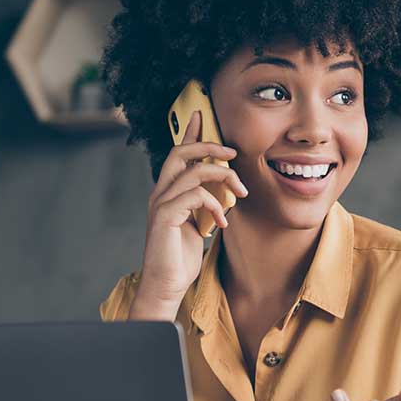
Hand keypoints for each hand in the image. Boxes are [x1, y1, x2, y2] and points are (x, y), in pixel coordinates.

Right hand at [131, 110, 248, 318]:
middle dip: (208, 145)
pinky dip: (215, 205)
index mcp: (168, 192)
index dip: (190, 133)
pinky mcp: (165, 216)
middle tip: (232, 151)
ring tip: (240, 194)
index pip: (178, 154)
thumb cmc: (181, 258)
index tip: (203, 116)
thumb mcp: (197, 225)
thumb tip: (223, 191)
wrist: (166, 285)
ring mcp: (160, 203)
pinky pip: (195, 196)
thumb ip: (203, 205)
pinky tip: (222, 223)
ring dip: (223, 178)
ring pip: (193, 172)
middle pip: (181, 152)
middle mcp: (161, 193)